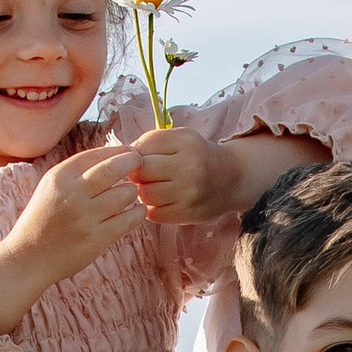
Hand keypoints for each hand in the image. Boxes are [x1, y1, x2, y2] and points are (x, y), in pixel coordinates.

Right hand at [0, 145, 142, 329]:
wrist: (29, 258)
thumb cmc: (43, 220)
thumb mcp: (51, 188)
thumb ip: (76, 172)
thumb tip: (113, 156)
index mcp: (59, 177)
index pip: (96, 154)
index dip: (117, 151)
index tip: (130, 152)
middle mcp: (72, 194)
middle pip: (113, 168)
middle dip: (132, 162)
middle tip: (140, 163)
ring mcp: (85, 217)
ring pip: (125, 194)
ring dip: (133, 191)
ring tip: (132, 194)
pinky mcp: (97, 239)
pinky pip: (128, 220)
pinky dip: (137, 213)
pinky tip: (138, 211)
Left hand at [121, 124, 236, 223]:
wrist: (231, 179)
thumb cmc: (197, 156)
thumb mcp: (180, 138)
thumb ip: (152, 142)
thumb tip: (121, 156)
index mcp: (185, 142)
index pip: (143, 146)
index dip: (134, 154)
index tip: (138, 159)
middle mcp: (189, 167)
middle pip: (141, 171)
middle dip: (136, 173)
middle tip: (141, 175)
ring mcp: (189, 193)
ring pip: (145, 194)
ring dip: (142, 191)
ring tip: (152, 187)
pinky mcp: (187, 214)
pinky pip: (153, 213)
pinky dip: (151, 208)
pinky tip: (161, 201)